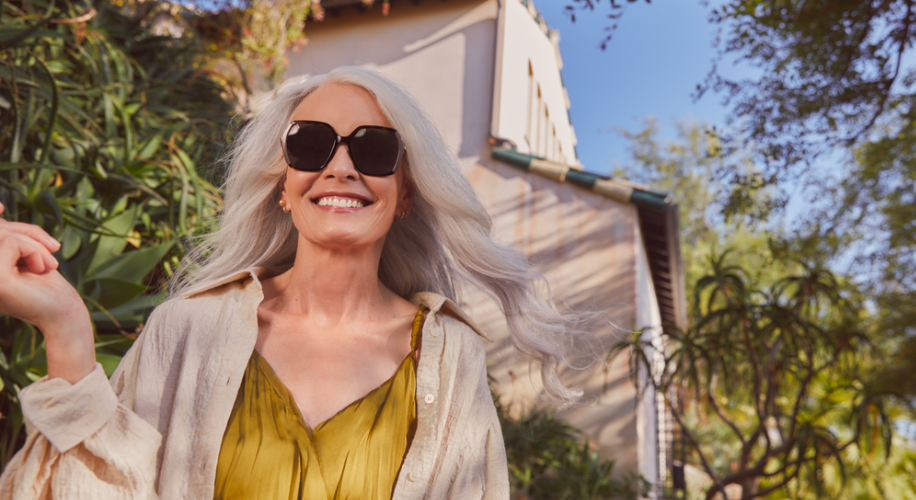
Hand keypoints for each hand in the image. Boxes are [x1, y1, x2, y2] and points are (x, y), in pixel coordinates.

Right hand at [0, 202, 94, 382]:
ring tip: (49, 263)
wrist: (64, 313)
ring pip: (2, 234)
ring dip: (34, 243)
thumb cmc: (47, 285)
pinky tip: (43, 268)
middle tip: (53, 247)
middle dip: (27, 232)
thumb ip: (11, 235)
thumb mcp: (26, 254)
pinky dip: (34, 249)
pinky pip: (11, 242)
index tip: (0, 208)